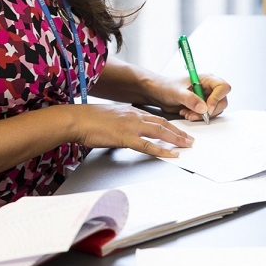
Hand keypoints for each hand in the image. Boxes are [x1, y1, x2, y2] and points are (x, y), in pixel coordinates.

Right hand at [69, 103, 194, 157]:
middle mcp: (134, 115)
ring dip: (176, 138)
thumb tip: (124, 130)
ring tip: (187, 145)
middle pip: (162, 123)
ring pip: (160, 131)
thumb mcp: (108, 116)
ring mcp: (131, 125)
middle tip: (190, 138)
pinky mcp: (125, 137)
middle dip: (178, 131)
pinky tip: (172, 155)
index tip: (178, 129)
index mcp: (130, 110)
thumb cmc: (87, 119)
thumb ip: (120, 122)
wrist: (76, 120)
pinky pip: (148, 145)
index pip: (155, 117)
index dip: (169, 124)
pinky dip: (162, 150)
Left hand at [150, 73, 231, 122]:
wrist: (158, 93)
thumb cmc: (166, 87)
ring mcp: (206, 97)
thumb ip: (190, 99)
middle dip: (210, 111)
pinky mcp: (202, 106)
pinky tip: (186, 114)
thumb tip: (204, 108)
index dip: (217, 98)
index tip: (207, 108)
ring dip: (202, 116)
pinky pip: (207, 115)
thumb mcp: (177, 92)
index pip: (222, 87)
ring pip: (215, 110)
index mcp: (206, 79)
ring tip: (188, 114)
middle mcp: (209, 88)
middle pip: (222, 101)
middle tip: (196, 115)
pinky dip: (198, 117)